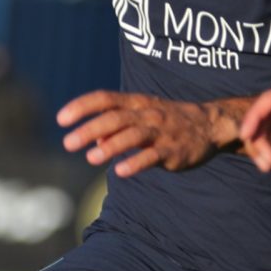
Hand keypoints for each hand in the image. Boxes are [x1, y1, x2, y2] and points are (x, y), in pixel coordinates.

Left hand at [56, 91, 238, 176]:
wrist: (209, 124)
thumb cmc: (168, 121)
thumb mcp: (141, 118)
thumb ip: (115, 129)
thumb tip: (94, 144)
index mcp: (136, 103)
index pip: (104, 98)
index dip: (81, 107)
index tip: (61, 119)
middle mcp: (146, 114)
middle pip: (114, 118)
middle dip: (89, 129)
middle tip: (67, 143)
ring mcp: (160, 132)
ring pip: (132, 135)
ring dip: (110, 146)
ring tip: (90, 158)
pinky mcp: (172, 151)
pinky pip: (152, 156)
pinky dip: (136, 163)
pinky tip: (121, 172)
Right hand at [240, 80, 270, 170]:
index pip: (269, 100)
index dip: (254, 116)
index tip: (246, 136)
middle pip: (261, 115)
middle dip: (256, 138)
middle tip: (265, 164)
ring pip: (262, 126)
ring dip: (259, 145)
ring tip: (266, 167)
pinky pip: (269, 133)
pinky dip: (265, 147)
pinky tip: (268, 162)